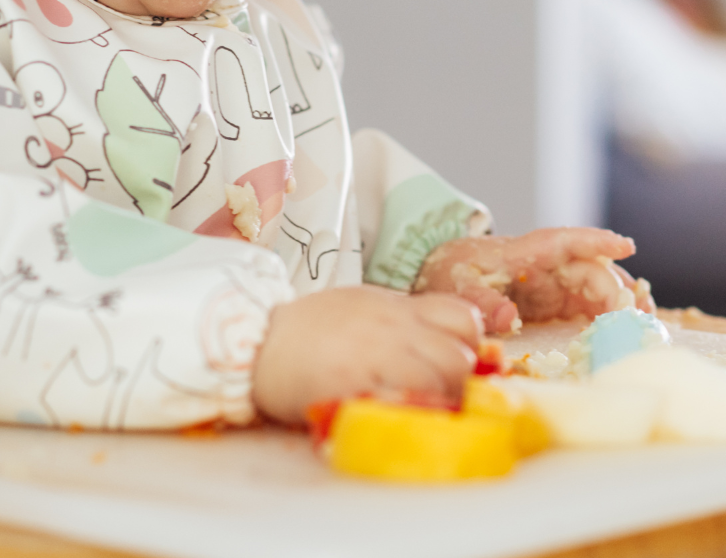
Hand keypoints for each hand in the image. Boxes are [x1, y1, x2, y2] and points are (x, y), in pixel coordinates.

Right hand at [250, 286, 481, 425]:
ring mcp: (377, 353)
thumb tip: (435, 346)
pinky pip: (404, 401)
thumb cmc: (309, 329)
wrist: (257, 340)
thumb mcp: (362, 308)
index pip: (463, 317)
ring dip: (438, 403)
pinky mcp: (356, 383)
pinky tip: (394, 418)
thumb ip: (400, 323)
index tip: (452, 363)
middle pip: (459, 358)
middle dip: (457, 384)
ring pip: (442, 381)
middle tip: (438, 399)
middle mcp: (395, 326)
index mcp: (398, 306)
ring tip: (416, 413)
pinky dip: (408, 414)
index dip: (467, 346)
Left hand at [414, 228, 655, 334]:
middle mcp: (546, 263)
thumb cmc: (448, 272)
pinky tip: (624, 329)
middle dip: (617, 288)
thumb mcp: (457, 287)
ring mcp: (553, 281)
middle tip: (640, 314)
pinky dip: (608, 314)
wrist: (438, 272)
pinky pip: (588, 303)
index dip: (596, 242)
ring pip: (596, 284)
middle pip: (589, 269)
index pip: (566, 241)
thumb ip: (481, 301)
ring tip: (644, 321)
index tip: (626, 246)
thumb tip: (506, 318)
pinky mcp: (554, 300)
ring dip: (620, 300)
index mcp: (525, 251)